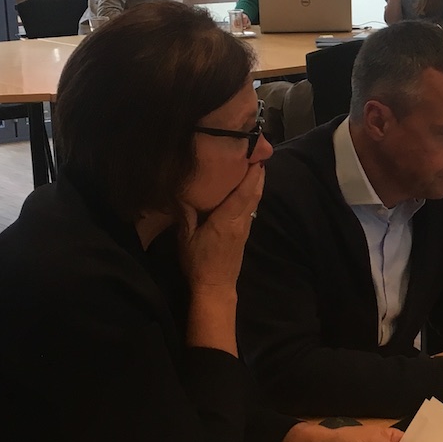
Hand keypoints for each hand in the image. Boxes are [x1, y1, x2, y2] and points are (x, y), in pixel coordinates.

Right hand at [179, 163, 263, 294]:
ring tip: (255, 165)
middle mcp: (240, 222)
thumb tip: (183, 193)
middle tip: (259, 154)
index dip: (251, 175)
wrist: (215, 287)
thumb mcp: (186, 238)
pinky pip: (251, 209)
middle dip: (258, 174)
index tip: (256, 158)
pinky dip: (252, 195)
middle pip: (254, 194)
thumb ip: (186, 214)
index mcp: (226, 220)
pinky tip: (248, 189)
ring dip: (257, 183)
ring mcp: (245, 228)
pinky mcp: (244, 234)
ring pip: (254, 201)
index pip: (243, 193)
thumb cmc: (198, 263)